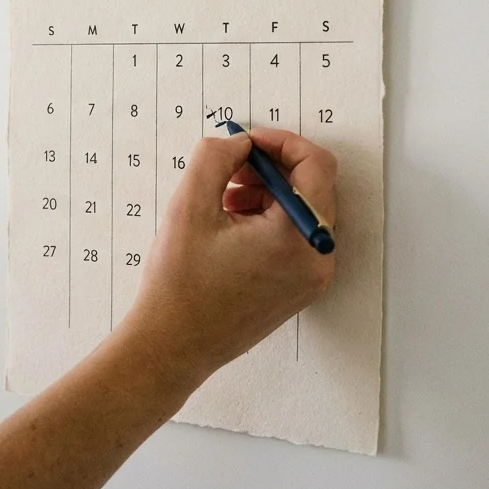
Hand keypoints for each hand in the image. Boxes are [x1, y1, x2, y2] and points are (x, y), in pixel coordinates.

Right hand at [120, 128, 337, 384]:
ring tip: (222, 203)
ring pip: (302, 212)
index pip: (315, 165)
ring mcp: (311, 278)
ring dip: (267, 194)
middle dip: (270, 169)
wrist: (172, 346)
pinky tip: (229, 228)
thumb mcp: (190, 205)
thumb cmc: (179, 284)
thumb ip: (216, 157)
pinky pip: (295, 238)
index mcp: (297, 237)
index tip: (245, 142)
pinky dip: (268, 220)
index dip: (280, 143)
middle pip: (311, 188)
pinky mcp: (298, 289)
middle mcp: (317, 258)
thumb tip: (239, 142)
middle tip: (229, 171)